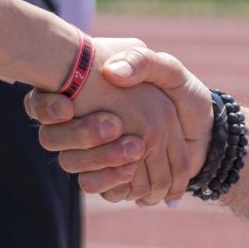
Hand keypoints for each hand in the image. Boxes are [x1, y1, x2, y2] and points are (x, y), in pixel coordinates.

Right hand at [29, 46, 214, 203]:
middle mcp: (83, 122)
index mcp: (89, 94)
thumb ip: (141, 61)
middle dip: (81, 135)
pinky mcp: (108, 176)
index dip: (45, 107)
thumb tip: (111, 72)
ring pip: (71, 164)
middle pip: (52, 137)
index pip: (43, 102)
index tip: (66, 107)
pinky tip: (133, 172)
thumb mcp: (168, 70)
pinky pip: (94, 185)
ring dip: (100, 160)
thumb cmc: (183, 95)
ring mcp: (93, 152)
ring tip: (135, 151)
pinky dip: (111, 182)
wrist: (206, 132)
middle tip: (117, 125)